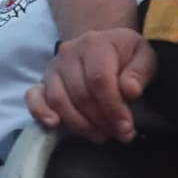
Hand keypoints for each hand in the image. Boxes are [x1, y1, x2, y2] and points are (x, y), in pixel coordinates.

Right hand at [29, 26, 156, 142]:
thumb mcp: (144, 57)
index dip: (113, 108)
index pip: (100, 80)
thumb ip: (139, 72)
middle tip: (118, 134)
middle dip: (100, 120)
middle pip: (80, 94)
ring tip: (100, 134)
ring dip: (80, 124)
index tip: (126, 127)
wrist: (104, 48)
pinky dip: (40, 112)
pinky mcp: (42, 82)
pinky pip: (34, 98)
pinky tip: (55, 124)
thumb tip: (130, 91)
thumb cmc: (126, 55)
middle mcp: (68, 53)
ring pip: (59, 101)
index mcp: (94, 43)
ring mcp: (53, 68)